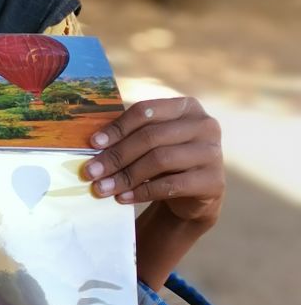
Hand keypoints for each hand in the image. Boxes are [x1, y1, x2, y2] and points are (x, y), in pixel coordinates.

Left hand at [83, 96, 224, 224]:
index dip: (117, 127)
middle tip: (91, 172)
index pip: (146, 111)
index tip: (93, 144)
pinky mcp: (214, 181)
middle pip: (151, 137)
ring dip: (125, 176)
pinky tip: (123, 198)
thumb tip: (92, 144)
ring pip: (160, 160)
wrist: (194, 194)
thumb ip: (129, 136)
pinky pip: (171, 185)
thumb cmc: (166, 160)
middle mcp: (205, 125)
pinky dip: (142, 192)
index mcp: (187, 107)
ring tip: (102, 188)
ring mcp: (213, 153)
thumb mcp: (151, 142)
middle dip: (116, 155)